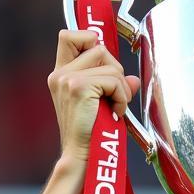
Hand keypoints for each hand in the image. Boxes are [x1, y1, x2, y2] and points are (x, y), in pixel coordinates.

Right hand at [48, 29, 138, 167]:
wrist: (83, 158)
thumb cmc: (92, 136)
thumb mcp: (101, 104)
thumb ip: (113, 85)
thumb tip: (132, 80)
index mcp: (60, 75)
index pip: (69, 36)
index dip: (90, 40)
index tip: (104, 62)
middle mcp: (60, 74)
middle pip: (98, 47)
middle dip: (115, 69)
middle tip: (116, 96)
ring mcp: (67, 79)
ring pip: (109, 63)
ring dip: (120, 86)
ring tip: (116, 107)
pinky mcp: (78, 87)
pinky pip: (113, 79)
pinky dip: (121, 97)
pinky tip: (116, 113)